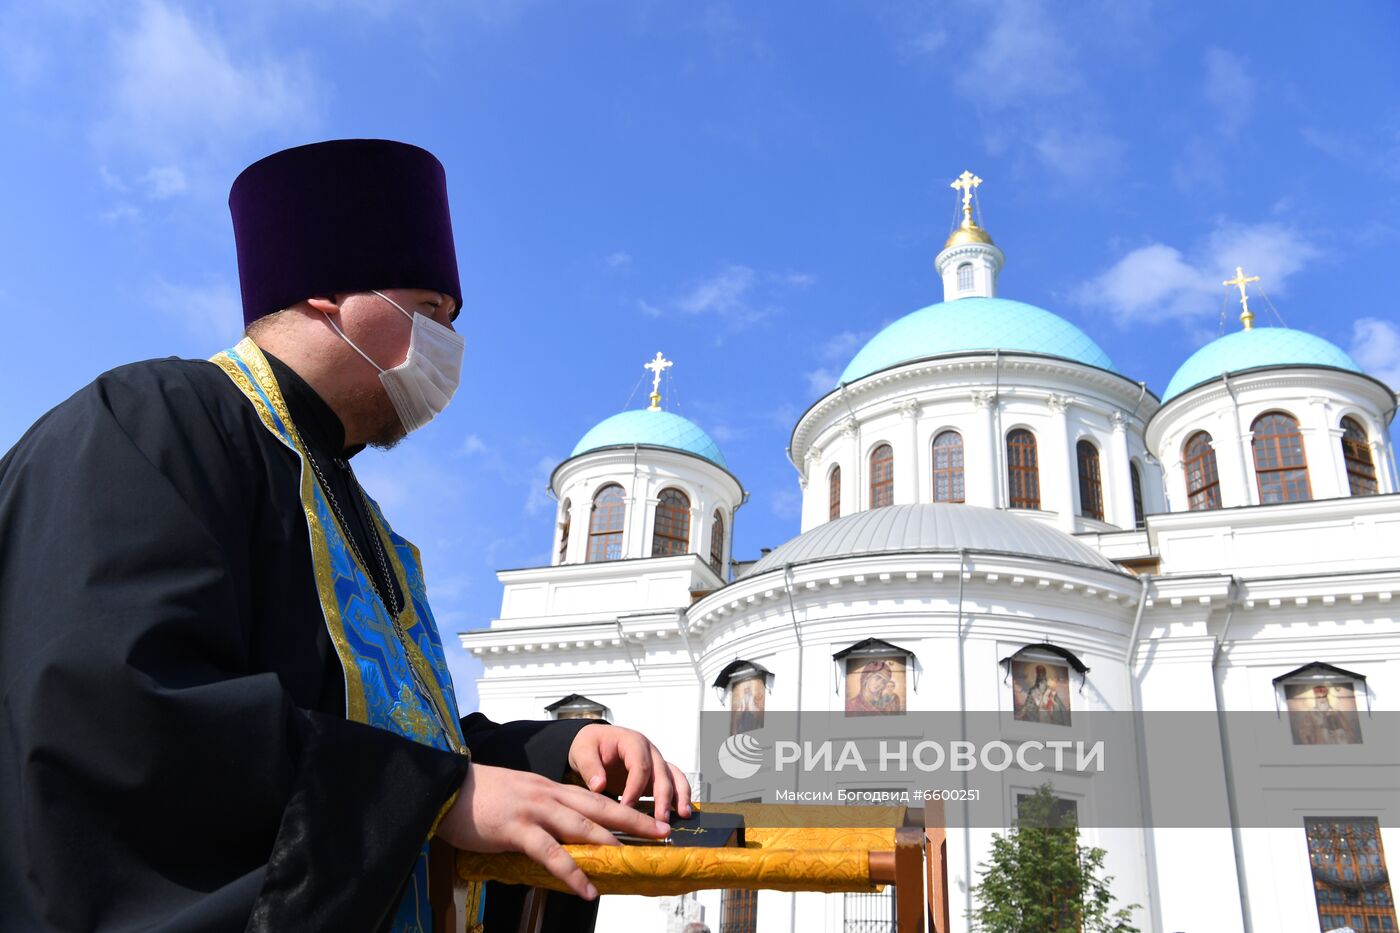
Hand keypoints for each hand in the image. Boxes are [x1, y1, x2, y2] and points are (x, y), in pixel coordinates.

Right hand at [435, 762, 670, 899]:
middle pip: (600, 807)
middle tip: (662, 832)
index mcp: (550, 788)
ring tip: (634, 860)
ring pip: (582, 826)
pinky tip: (587, 888)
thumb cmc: (478, 796)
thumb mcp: (517, 798)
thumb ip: (539, 814)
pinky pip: (551, 853)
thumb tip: (556, 838)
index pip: (596, 797)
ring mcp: (534, 810)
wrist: (444, 787)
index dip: (625, 808)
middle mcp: (548, 795)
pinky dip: (572, 872)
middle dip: (634, 820)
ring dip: (611, 845)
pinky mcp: (517, 829)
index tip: (650, 817)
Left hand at [566, 723, 692, 822]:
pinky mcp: (656, 775)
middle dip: (663, 797)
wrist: (594, 743)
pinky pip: (674, 782)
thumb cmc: (590, 745)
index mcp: (632, 742)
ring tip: (683, 814)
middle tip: (660, 820)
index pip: (640, 765)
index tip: (626, 807)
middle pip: (661, 773)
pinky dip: (680, 795)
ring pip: (674, 776)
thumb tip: (598, 786)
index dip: (635, 787)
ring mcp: (655, 762)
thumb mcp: (582, 751)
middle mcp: (649, 751)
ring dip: (679, 795)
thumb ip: (589, 767)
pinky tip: (681, 812)